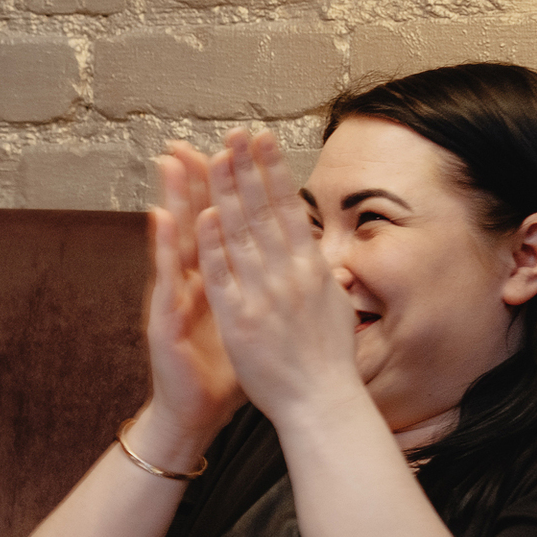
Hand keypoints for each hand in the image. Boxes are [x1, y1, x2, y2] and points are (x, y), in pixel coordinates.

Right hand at [145, 142, 243, 439]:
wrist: (193, 412)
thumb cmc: (228, 369)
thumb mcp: (252, 322)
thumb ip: (266, 289)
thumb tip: (298, 264)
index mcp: (218, 279)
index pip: (225, 221)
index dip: (231, 185)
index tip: (240, 147)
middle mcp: (191, 282)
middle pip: (197, 220)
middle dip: (199, 177)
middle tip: (198, 135)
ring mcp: (173, 298)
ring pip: (175, 240)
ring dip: (175, 199)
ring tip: (174, 161)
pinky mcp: (162, 319)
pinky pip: (166, 279)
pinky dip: (166, 249)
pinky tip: (163, 219)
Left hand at [196, 130, 366, 427]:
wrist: (322, 403)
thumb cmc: (328, 362)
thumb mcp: (332, 307)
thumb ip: (318, 277)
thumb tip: (316, 253)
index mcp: (311, 269)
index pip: (289, 209)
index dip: (273, 171)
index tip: (262, 140)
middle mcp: (289, 274)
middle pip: (264, 211)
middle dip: (249, 169)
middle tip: (236, 132)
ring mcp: (264, 294)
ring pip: (241, 234)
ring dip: (227, 192)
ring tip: (216, 156)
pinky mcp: (241, 318)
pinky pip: (223, 276)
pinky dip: (213, 245)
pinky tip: (204, 214)